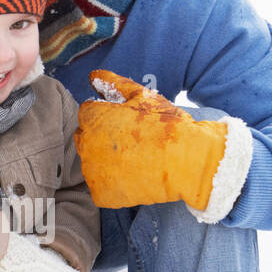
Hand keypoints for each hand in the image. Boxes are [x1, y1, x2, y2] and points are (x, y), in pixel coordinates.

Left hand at [74, 71, 228, 209]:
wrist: (186, 161)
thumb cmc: (166, 124)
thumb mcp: (142, 96)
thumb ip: (113, 83)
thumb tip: (92, 76)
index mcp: (92, 118)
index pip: (87, 114)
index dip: (107, 116)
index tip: (127, 123)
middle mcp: (85, 144)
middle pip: (84, 138)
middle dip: (101, 138)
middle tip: (132, 142)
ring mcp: (92, 171)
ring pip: (91, 164)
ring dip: (106, 162)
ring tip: (135, 160)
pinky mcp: (101, 194)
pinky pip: (100, 188)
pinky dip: (113, 186)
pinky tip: (133, 178)